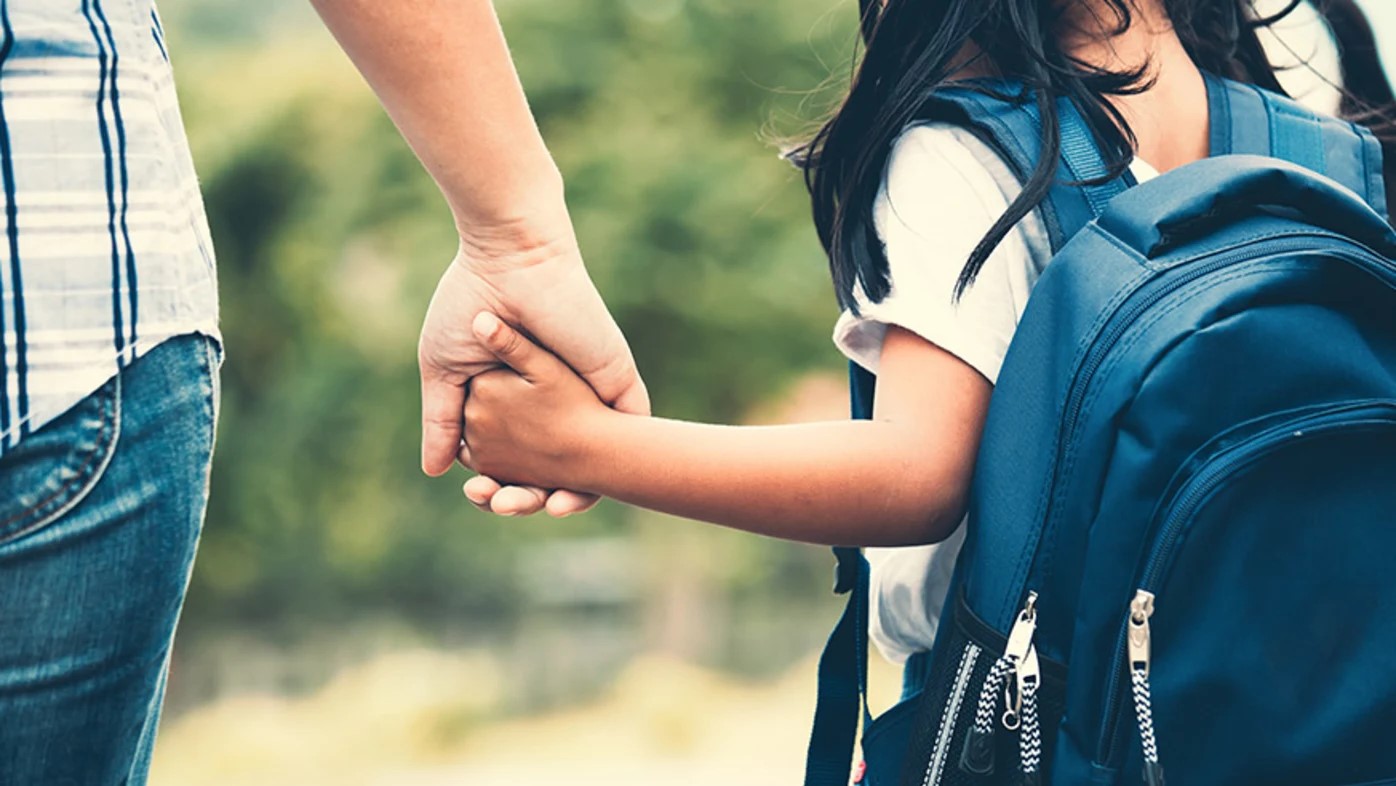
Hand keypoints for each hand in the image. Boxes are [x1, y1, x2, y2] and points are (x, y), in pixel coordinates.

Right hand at [418, 219, 648, 515]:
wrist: (512, 261)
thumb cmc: (470, 305)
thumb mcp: (445, 371)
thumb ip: (443, 421)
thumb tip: (434, 472)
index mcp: (516, 400)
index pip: (513, 459)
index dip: (498, 485)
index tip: (479, 495)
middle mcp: (556, 403)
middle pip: (552, 470)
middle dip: (529, 498)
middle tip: (502, 506)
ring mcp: (588, 396)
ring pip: (591, 464)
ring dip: (570, 496)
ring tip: (543, 508)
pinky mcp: (617, 385)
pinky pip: (628, 440)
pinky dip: (612, 473)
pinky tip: (583, 495)